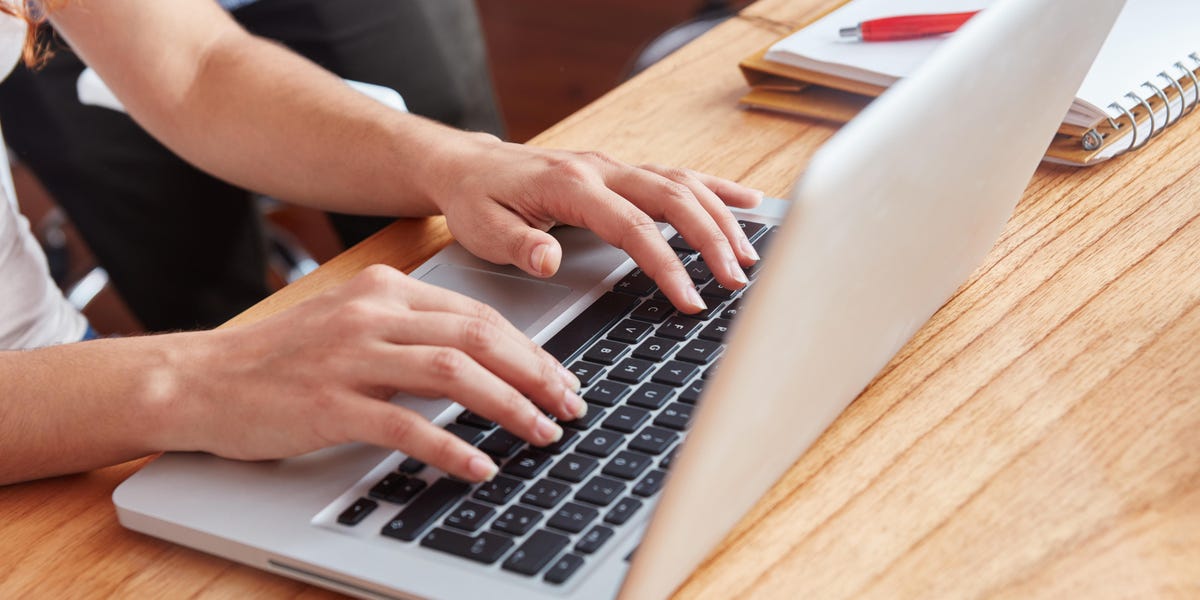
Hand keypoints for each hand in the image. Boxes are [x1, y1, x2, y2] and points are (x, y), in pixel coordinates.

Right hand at [157, 265, 585, 481]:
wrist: (200, 379)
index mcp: (384, 290)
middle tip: (570, 406)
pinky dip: (450, 447)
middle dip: (537, 373)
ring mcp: (350, 357)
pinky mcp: (328, 403)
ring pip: (454, 373)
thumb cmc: (281, 359)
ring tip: (542, 433)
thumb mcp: (352, 324)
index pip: (478, 314)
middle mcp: (373, 314)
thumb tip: (483, 360)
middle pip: (479, 337)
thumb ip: (411, 332)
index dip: (530, 348)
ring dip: (509, 406)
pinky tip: (478, 466)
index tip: (560, 377)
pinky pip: (406, 424)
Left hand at [428, 134, 762, 311]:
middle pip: (672, 198)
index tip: (690, 299)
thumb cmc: (476, 199)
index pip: (632, 227)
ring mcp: (614, 167)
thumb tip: (549, 260)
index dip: (667, 264)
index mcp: (570, 185)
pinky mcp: (621, 171)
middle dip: (711, 240)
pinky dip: (716, 188)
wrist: (467, 165)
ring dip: (721, 217)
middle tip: (736, 281)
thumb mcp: (482, 229)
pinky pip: (677, 175)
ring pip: (683, 184)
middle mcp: (600, 168)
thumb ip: (519, 246)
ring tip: (749, 255)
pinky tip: (747, 203)